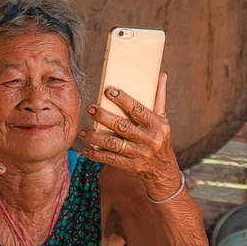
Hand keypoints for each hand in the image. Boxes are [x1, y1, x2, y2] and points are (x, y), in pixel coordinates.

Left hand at [79, 72, 182, 198]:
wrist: (163, 171)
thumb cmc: (160, 139)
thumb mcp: (162, 119)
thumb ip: (159, 97)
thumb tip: (161, 74)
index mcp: (157, 124)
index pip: (137, 109)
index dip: (122, 99)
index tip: (108, 91)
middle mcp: (149, 139)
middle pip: (122, 126)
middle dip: (103, 117)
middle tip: (89, 108)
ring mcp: (139, 154)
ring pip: (113, 144)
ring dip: (95, 137)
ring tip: (83, 131)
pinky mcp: (131, 166)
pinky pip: (110, 160)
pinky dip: (96, 155)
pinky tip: (86, 149)